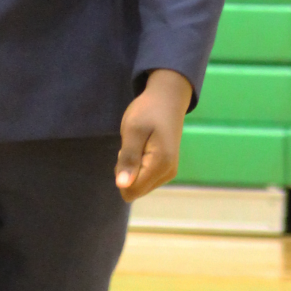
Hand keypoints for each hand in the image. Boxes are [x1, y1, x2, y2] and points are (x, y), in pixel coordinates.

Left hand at [115, 69, 192, 201]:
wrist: (168, 99)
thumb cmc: (148, 111)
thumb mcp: (133, 131)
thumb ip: (128, 159)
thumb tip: (122, 186)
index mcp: (160, 165)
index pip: (131, 190)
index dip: (121, 172)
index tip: (126, 150)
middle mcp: (167, 174)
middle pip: (134, 190)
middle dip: (126, 170)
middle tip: (132, 145)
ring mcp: (168, 173)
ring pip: (138, 185)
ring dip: (131, 166)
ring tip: (139, 144)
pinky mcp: (166, 170)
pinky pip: (144, 178)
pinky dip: (138, 165)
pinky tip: (143, 147)